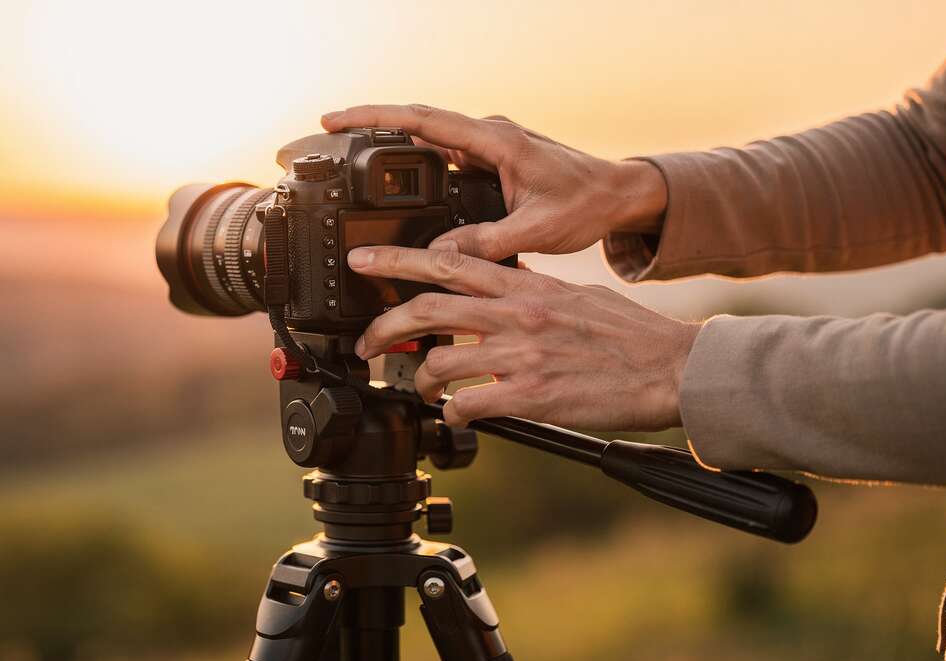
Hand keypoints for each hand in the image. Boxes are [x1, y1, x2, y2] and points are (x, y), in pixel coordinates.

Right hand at [321, 104, 666, 259]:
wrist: (618, 196)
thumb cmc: (587, 205)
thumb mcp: (535, 230)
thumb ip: (486, 243)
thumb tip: (439, 257)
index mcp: (495, 141)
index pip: (422, 120)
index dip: (375, 118)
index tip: (336, 119)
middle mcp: (488, 135)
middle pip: (415, 122)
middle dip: (368, 126)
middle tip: (327, 134)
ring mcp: (488, 145)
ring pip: (427, 137)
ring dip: (390, 143)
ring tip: (350, 158)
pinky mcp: (490, 159)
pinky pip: (443, 153)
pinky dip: (414, 161)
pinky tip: (396, 178)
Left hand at [347, 246, 699, 430]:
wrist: (672, 368)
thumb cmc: (629, 335)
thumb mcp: (575, 295)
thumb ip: (531, 289)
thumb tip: (501, 283)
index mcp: (526, 287)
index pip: (449, 262)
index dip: (397, 259)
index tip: (363, 260)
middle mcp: (517, 314)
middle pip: (428, 309)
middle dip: (384, 327)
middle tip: (364, 343)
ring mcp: (522, 355)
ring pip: (440, 362)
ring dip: (422, 381)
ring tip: (425, 390)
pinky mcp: (532, 395)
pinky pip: (469, 405)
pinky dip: (454, 413)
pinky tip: (458, 416)